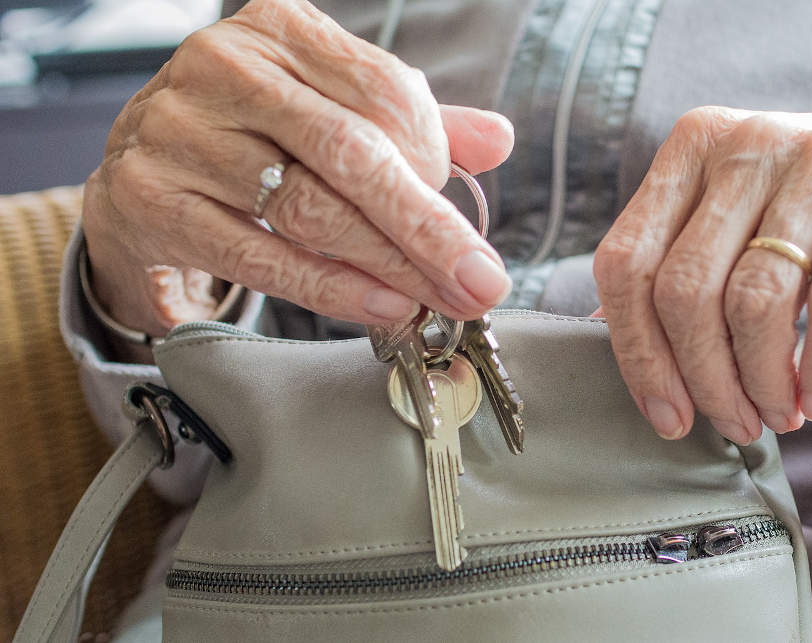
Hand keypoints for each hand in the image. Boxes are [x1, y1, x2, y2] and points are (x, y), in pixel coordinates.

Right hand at [82, 0, 514, 339]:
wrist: (140, 171)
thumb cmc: (256, 136)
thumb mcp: (335, 110)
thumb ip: (414, 122)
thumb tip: (497, 139)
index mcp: (281, 30)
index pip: (384, 90)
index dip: (435, 158)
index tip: (465, 214)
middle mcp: (225, 68)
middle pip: (352, 154)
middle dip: (428, 227)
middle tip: (480, 280)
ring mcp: (180, 132)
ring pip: (309, 209)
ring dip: (389, 266)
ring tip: (439, 300)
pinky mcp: (152, 200)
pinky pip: (261, 256)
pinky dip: (332, 288)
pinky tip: (383, 306)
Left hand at [594, 107, 811, 443]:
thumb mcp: (741, 216)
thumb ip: (677, 260)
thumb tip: (601, 329)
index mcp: (695, 144)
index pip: (629, 261)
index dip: (638, 353)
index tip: (666, 414)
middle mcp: (752, 142)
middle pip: (688, 290)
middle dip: (705, 379)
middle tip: (736, 422)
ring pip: (757, 301)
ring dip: (763, 383)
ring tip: (780, 413)